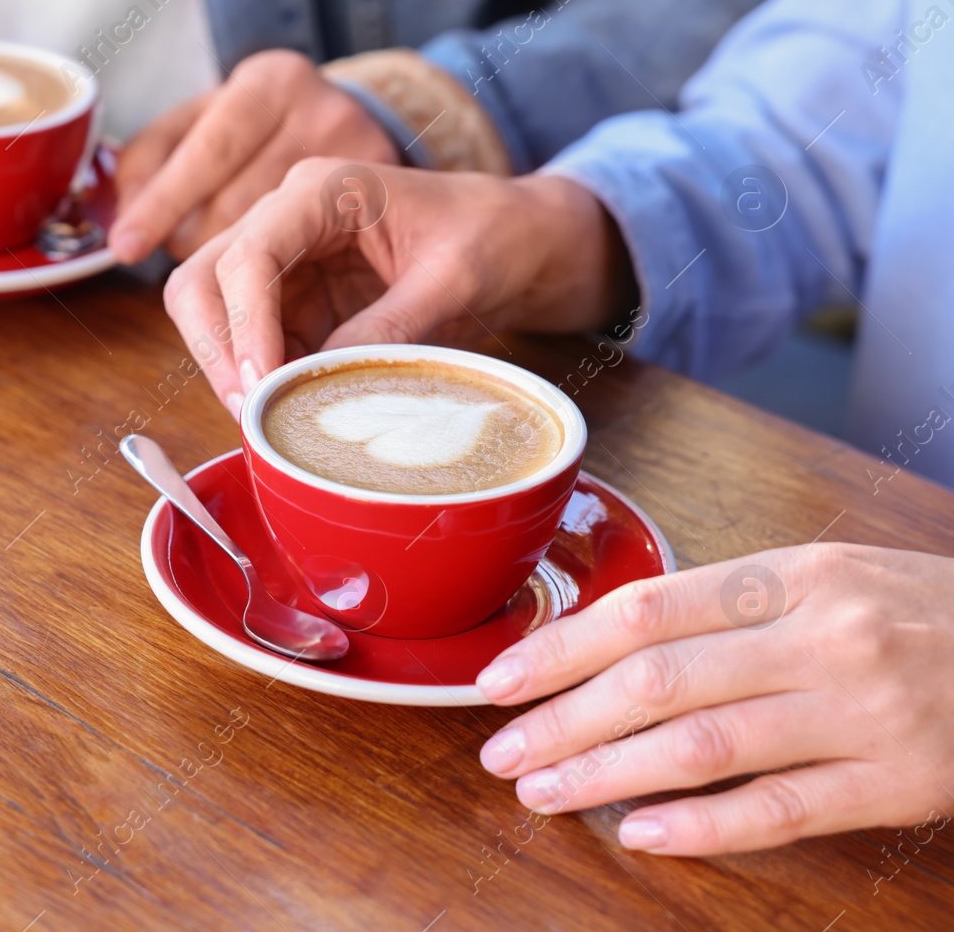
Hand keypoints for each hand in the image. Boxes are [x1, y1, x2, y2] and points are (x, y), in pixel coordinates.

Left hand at [108, 49, 396, 263]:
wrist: (356, 124)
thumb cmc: (262, 128)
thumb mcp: (205, 119)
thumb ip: (154, 158)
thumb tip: (122, 215)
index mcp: (272, 81)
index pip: (209, 151)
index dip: (162, 204)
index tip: (125, 246)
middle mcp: (323, 112)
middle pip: (234, 205)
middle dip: (190, 237)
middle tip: (176, 247)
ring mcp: (360, 160)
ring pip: (265, 241)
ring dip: (224, 261)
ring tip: (219, 254)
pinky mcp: (380, 204)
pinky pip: (305, 259)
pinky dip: (266, 276)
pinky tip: (258, 270)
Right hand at [162, 157, 632, 415]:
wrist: (517, 239)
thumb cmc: (491, 235)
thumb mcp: (452, 279)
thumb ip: (391, 325)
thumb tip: (320, 382)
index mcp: (320, 189)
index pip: (249, 254)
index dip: (244, 323)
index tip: (261, 384)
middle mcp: (283, 217)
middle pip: (200, 281)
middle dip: (215, 349)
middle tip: (249, 413)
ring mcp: (283, 262)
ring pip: (215, 318)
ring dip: (234, 371)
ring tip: (274, 421)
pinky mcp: (294, 302)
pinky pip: (254, 346)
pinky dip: (263, 380)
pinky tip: (292, 409)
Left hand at [474, 544, 953, 855]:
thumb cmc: (918, 614)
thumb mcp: (828, 580)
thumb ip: (729, 606)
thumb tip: (607, 640)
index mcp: (794, 576)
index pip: (647, 610)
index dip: (561, 649)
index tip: (498, 681)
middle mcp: (823, 637)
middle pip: (659, 681)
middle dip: (562, 720)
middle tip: (501, 753)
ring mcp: (862, 711)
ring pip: (704, 746)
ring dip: (607, 774)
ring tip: (543, 793)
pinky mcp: (896, 782)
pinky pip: (781, 809)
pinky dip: (704, 826)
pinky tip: (642, 834)